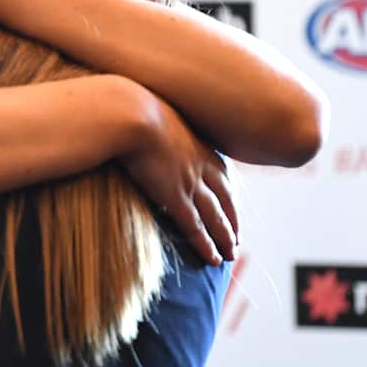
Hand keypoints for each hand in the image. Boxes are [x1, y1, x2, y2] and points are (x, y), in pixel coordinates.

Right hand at [118, 91, 237, 265]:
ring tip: (230, 255)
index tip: (232, 211)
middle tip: (236, 240)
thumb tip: (149, 135)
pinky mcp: (174, 196)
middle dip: (232, 222)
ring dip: (225, 238)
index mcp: (199, 145)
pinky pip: (195, 226)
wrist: (129, 111)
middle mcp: (201, 166)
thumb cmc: (133, 108)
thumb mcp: (156, 117)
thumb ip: (161, 130)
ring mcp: (190, 181)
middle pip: (225, 200)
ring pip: (216, 217)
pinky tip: (213, 259)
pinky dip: (206, 244)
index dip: (228, 197)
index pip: (223, 178)